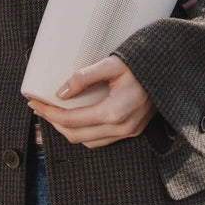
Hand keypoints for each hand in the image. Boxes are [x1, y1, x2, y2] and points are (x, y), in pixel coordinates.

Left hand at [27, 56, 156, 148]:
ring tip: (55, 113)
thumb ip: (85, 77)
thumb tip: (60, 92)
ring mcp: (128, 132)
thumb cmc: (142, 63)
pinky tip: (77, 118)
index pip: (71, 119)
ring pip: (87, 141)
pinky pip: (101, 140)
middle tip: (40, 107)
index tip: (35, 102)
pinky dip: (84, 132)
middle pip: (75, 135)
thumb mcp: (112, 64)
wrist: (170, 70)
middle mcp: (121, 127)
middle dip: (54, 122)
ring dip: (68, 130)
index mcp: (115, 111)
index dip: (49, 112)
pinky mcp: (132, 131)